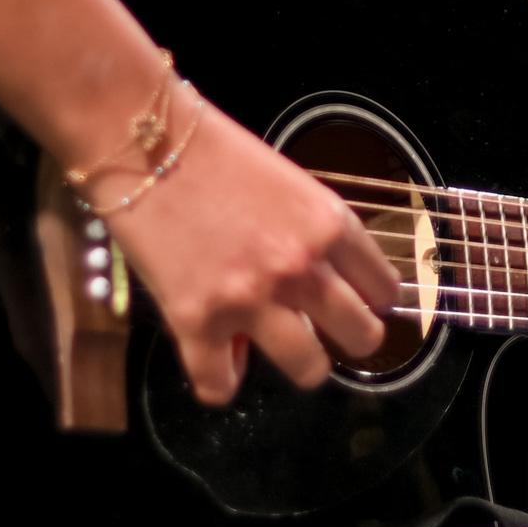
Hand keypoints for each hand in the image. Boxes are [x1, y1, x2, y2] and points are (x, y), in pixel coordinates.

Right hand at [94, 101, 401, 405]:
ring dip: (299, 363)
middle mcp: (299, 267)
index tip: (361, 302)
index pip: (383, 287)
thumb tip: (315, 284)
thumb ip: (309, 233)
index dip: (374, 300)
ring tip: (280, 348)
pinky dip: (219, 380)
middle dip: (348, 337)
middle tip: (325, 329)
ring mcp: (250, 299)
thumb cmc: (213, 151)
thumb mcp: (286, 183)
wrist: (144, 140)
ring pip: (309, 369)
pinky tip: (216, 360)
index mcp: (328, 224)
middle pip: (362, 336)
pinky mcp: (197, 322)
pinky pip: (221, 385)